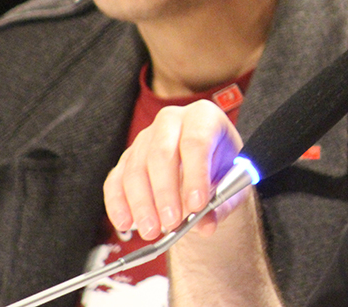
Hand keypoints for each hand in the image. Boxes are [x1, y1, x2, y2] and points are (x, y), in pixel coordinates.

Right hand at [103, 100, 243, 239]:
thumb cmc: (222, 171)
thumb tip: (205, 224)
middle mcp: (171, 121)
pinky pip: (116, 180)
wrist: (207, 172)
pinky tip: (126, 223)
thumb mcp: (231, 185)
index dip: (196, 174)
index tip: (197, 205)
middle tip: (172, 223)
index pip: (196, 141)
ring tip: (152, 230)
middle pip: (161, 153)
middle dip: (165, 192)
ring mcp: (145, 137)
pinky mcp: (127, 158)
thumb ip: (220, 204)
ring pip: (136, 168)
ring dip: (142, 203)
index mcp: (204, 117)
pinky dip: (118, 204)